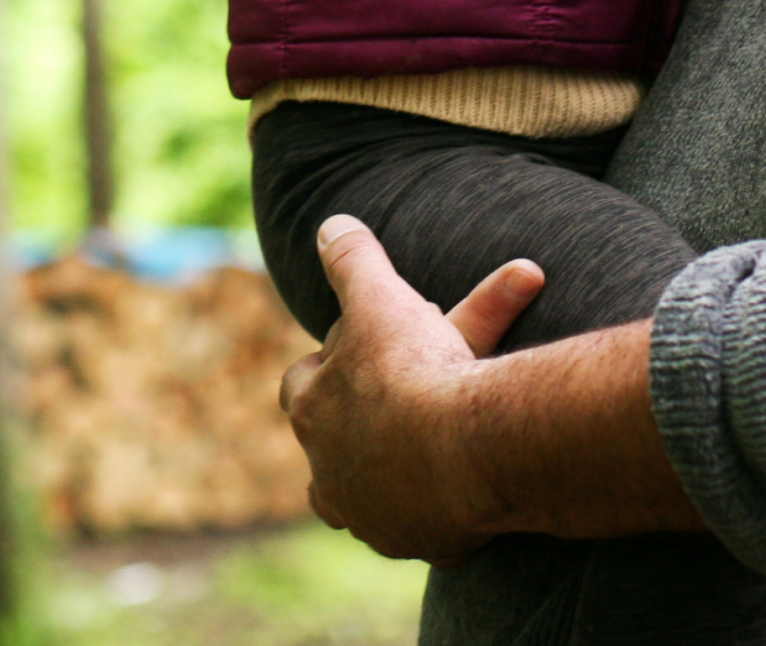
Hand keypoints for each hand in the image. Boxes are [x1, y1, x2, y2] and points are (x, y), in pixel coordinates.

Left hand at [279, 215, 543, 563]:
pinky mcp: (414, 540)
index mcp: (312, 411)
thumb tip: (331, 223)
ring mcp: (369, 514)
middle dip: (349, 427)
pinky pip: (414, 530)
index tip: (350, 357)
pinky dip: (428, 513)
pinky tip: (449, 501)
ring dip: (377, 478)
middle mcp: (328, 472)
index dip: (324, 368)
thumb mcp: (379, 297)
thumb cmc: (414, 368)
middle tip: (382, 404)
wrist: (465, 448)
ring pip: (358, 500)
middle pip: (326, 449)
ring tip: (402, 461)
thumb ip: (353, 259)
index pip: (300, 386)